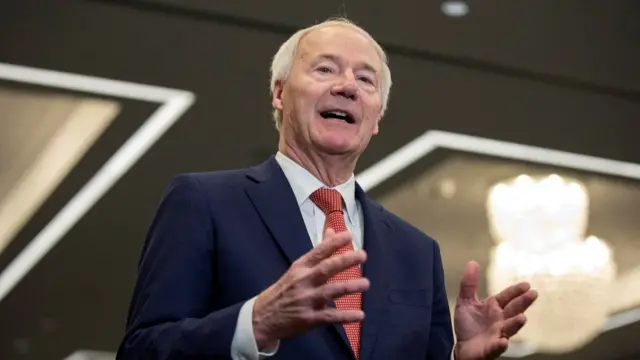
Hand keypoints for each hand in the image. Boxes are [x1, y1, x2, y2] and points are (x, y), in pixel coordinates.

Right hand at [252, 229, 368, 348]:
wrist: (263, 317)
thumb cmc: (284, 290)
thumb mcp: (297, 269)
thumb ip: (318, 252)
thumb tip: (332, 231)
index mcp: (300, 267)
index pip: (318, 252)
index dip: (334, 243)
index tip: (349, 235)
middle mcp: (303, 282)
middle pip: (326, 269)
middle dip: (344, 261)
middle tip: (362, 255)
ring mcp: (306, 300)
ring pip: (330, 292)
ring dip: (349, 287)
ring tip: (366, 283)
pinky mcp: (309, 318)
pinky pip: (330, 317)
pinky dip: (345, 316)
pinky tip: (360, 315)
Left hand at [454, 261, 537, 359]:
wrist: (463, 348)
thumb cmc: (469, 325)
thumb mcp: (466, 302)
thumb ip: (469, 284)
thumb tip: (472, 262)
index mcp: (494, 308)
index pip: (507, 297)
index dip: (516, 291)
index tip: (526, 284)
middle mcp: (500, 321)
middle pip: (513, 310)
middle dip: (523, 303)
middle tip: (533, 294)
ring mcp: (497, 335)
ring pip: (508, 329)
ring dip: (515, 324)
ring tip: (522, 318)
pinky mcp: (490, 349)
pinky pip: (496, 347)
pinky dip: (500, 345)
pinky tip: (503, 341)